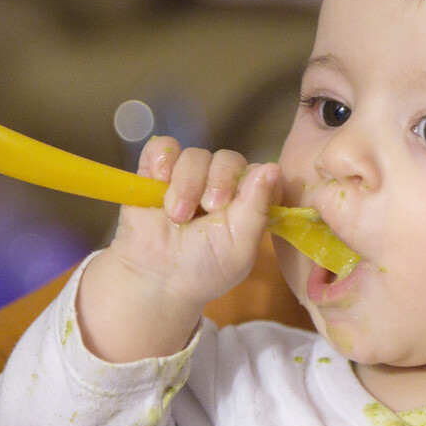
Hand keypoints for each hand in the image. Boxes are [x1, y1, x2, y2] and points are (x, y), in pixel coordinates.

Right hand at [77, 137, 279, 361]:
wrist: (152, 278)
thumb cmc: (202, 268)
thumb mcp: (239, 246)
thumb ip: (257, 208)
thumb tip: (273, 168)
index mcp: (246, 203)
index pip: (260, 173)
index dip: (252, 183)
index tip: (237, 206)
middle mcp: (219, 185)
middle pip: (228, 159)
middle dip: (219, 182)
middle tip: (208, 208)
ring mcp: (187, 177)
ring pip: (195, 155)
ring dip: (187, 183)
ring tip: (176, 215)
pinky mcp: (154, 171)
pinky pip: (163, 147)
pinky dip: (162, 159)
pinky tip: (159, 182)